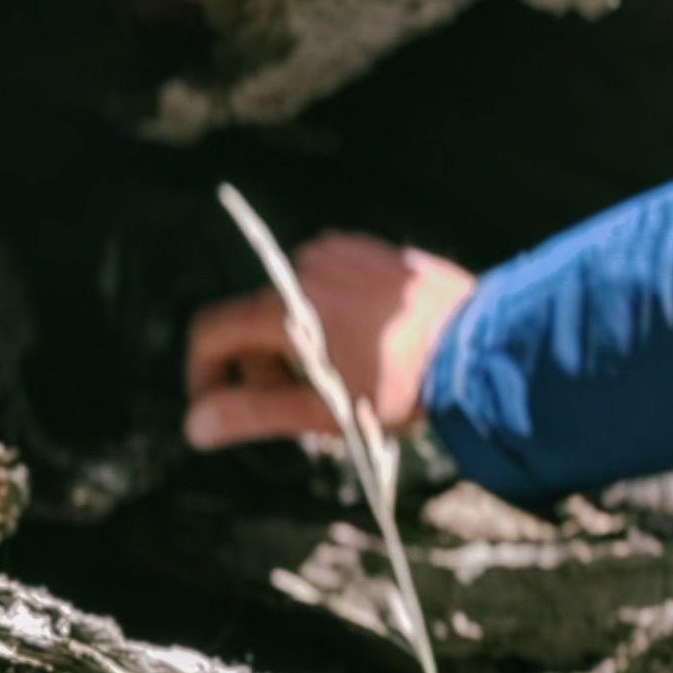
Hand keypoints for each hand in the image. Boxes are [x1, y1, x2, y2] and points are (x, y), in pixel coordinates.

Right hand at [182, 232, 471, 451]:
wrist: (478, 343)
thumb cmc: (400, 384)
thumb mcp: (323, 410)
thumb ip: (252, 414)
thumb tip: (194, 426)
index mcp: (285, 305)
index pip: (211, 331)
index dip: (204, 374)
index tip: (220, 407)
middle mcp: (304, 265)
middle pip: (254, 318)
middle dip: (264, 366)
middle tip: (302, 404)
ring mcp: (340, 249)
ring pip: (292, 300)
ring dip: (298, 341)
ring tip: (342, 377)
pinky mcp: (370, 247)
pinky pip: (328, 281)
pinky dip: (329, 313)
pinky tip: (365, 344)